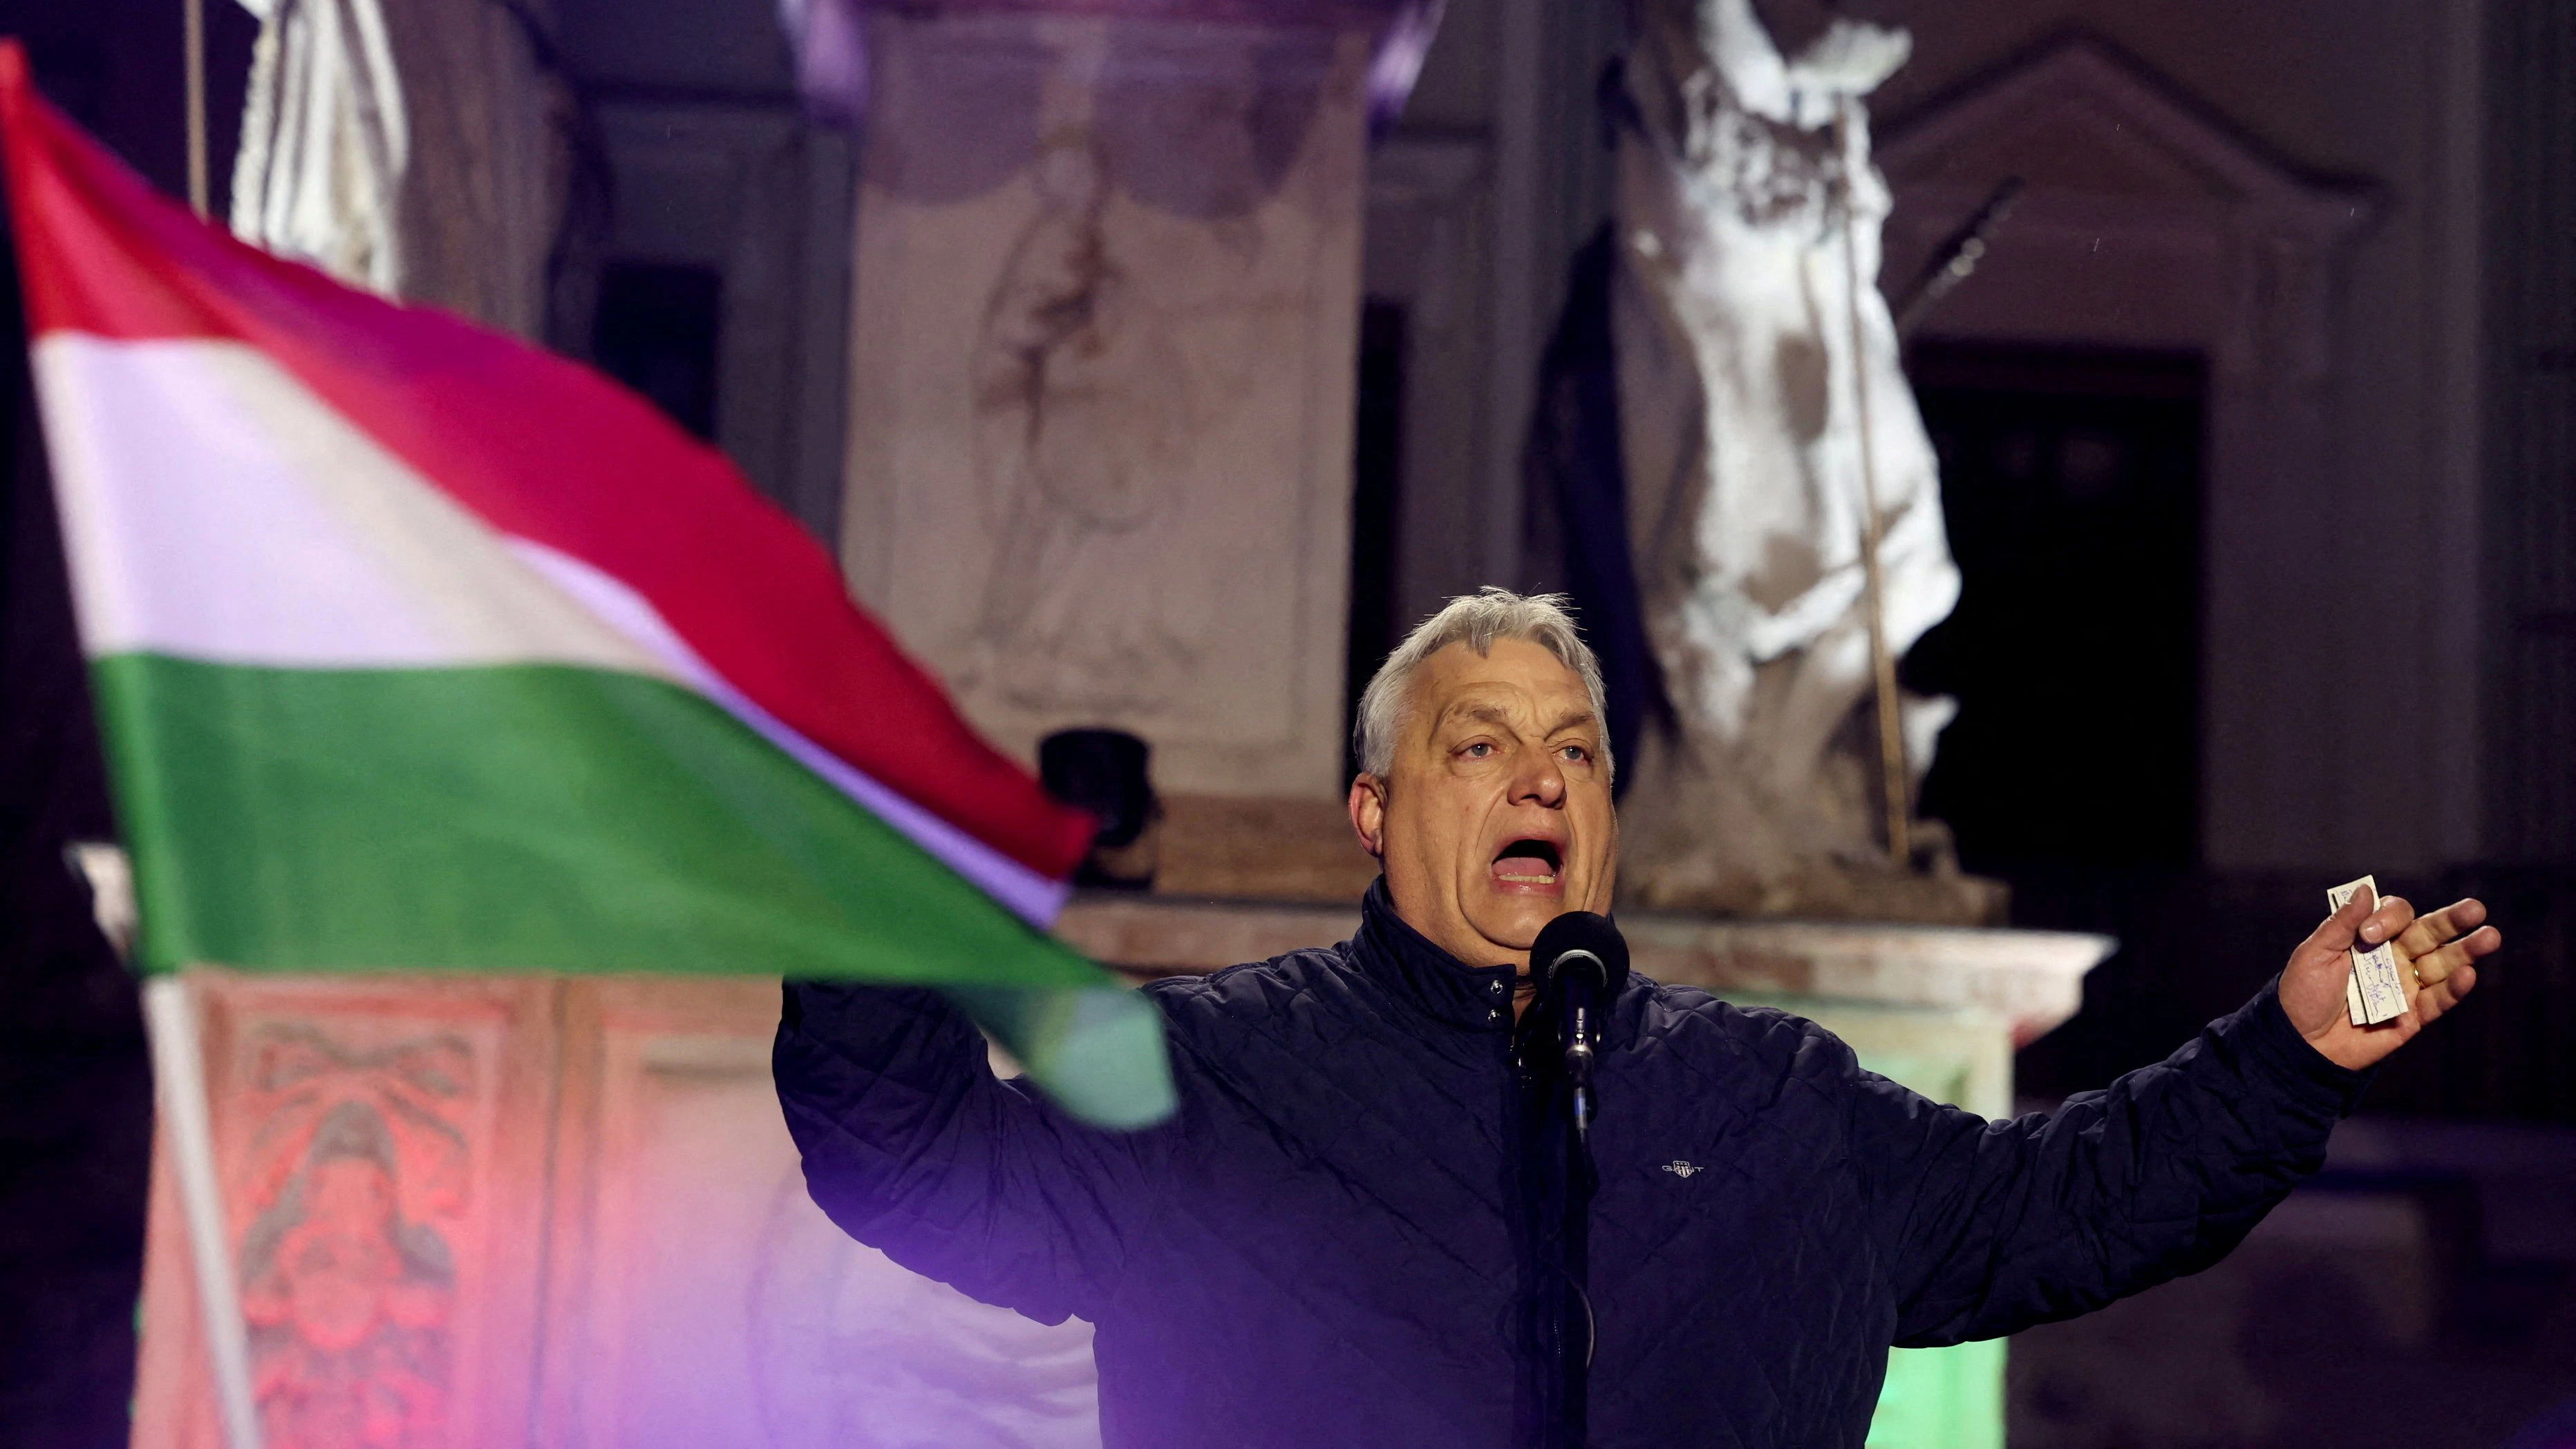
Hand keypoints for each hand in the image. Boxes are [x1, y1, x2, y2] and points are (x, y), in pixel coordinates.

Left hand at [2279, 886, 2502, 1070]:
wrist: (2298, 1042)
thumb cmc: (2302, 994)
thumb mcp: (2314, 954)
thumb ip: (2341, 924)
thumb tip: (2365, 889)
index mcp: (2369, 939)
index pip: (2397, 917)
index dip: (2390, 918)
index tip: (2370, 935)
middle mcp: (2393, 958)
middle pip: (2429, 934)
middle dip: (2452, 921)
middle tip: (2476, 909)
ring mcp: (2405, 987)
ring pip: (2441, 964)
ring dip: (2466, 952)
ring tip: (2490, 937)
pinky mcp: (2412, 1016)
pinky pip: (2438, 1000)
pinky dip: (2454, 989)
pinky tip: (2468, 975)